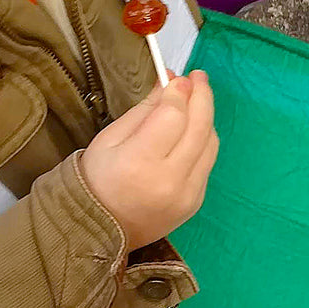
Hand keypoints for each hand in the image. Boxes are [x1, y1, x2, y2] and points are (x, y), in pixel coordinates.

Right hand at [81, 70, 218, 249]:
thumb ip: (145, 109)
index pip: (172, 117)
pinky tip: (194, 129)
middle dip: (202, 97)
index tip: (180, 77)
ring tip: (196, 100)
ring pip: (210, 144)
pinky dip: (203, 140)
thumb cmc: (98, 178)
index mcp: (139, 163)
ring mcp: (188, 194)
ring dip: (206, 117)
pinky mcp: (197, 202)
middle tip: (199, 77)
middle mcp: (169, 180)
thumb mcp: (110, 138)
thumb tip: (172, 82)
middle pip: (199, 128)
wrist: (99, 230)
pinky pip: (208, 162)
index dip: (179, 93)